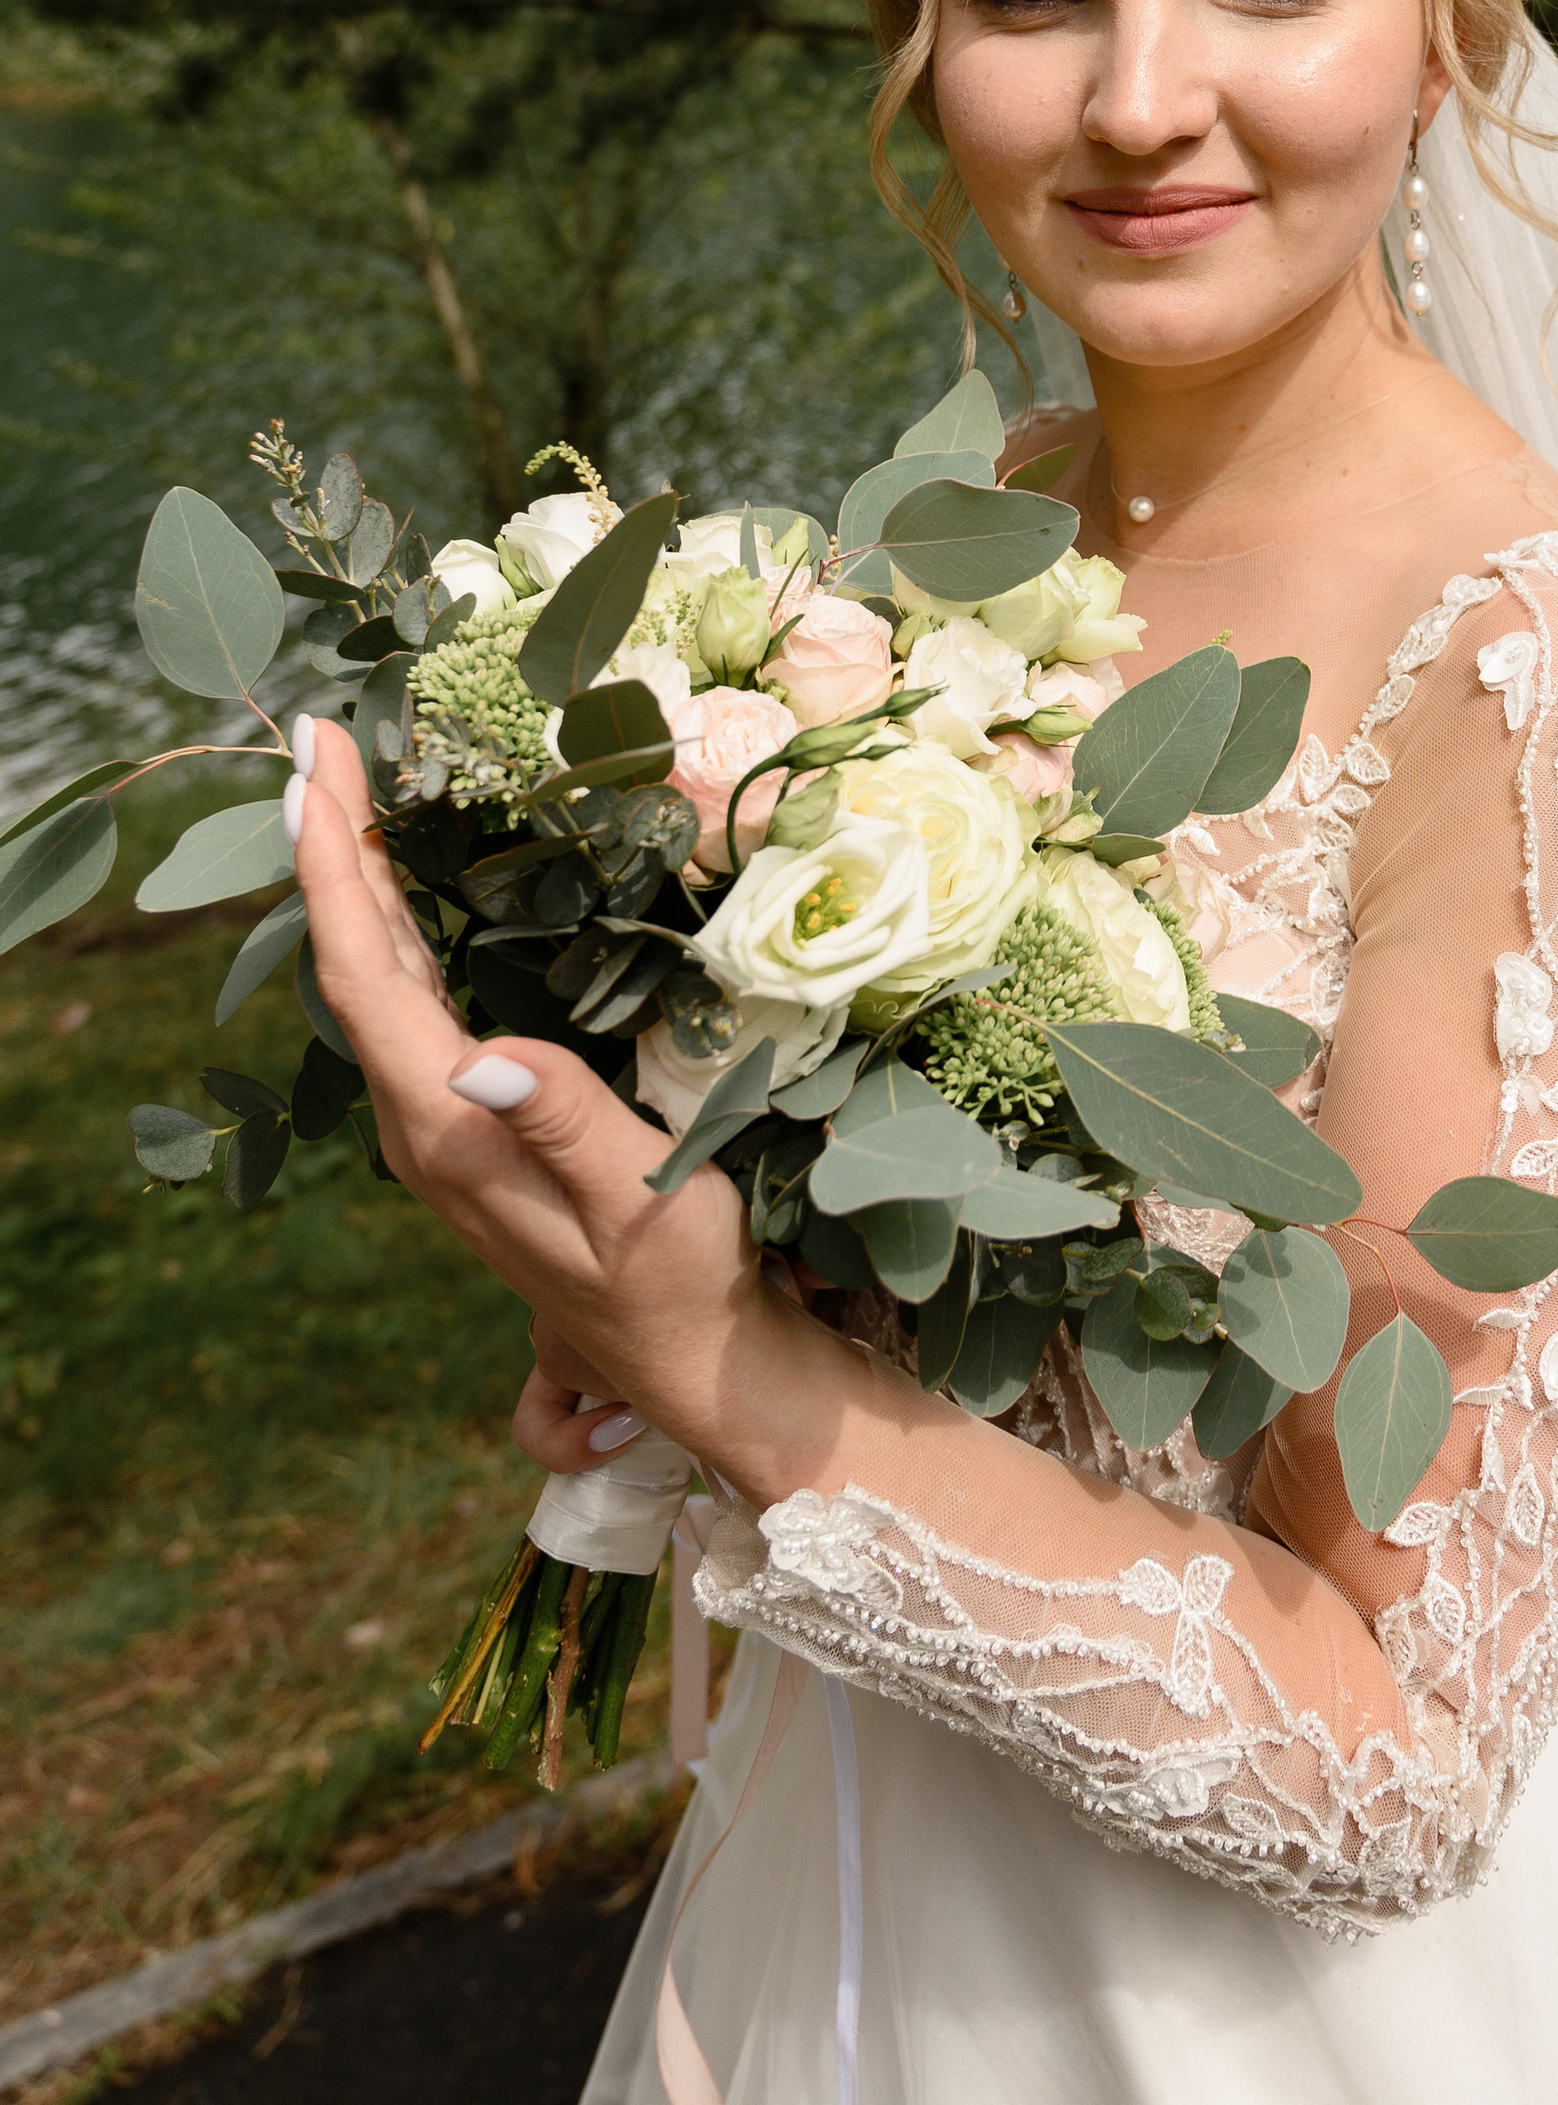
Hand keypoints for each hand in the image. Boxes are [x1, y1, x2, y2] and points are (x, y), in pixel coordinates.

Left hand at [284, 714, 795, 1479]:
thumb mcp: (641, 1201)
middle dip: (329, 844)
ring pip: (374, 982)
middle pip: (351, 963)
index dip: (329, 861)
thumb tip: (482, 1054)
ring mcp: (443, 1125)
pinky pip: (407, 1005)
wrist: (694, 1366)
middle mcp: (425, 1123)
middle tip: (322, 738)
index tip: (315, 763)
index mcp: (449, 1128)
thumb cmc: (682, 1283)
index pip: (362, 972)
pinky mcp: (473, 1124)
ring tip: (348, 789)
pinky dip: (395, 927)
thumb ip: (564, 1122)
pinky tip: (404, 890)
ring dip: (355, 881)